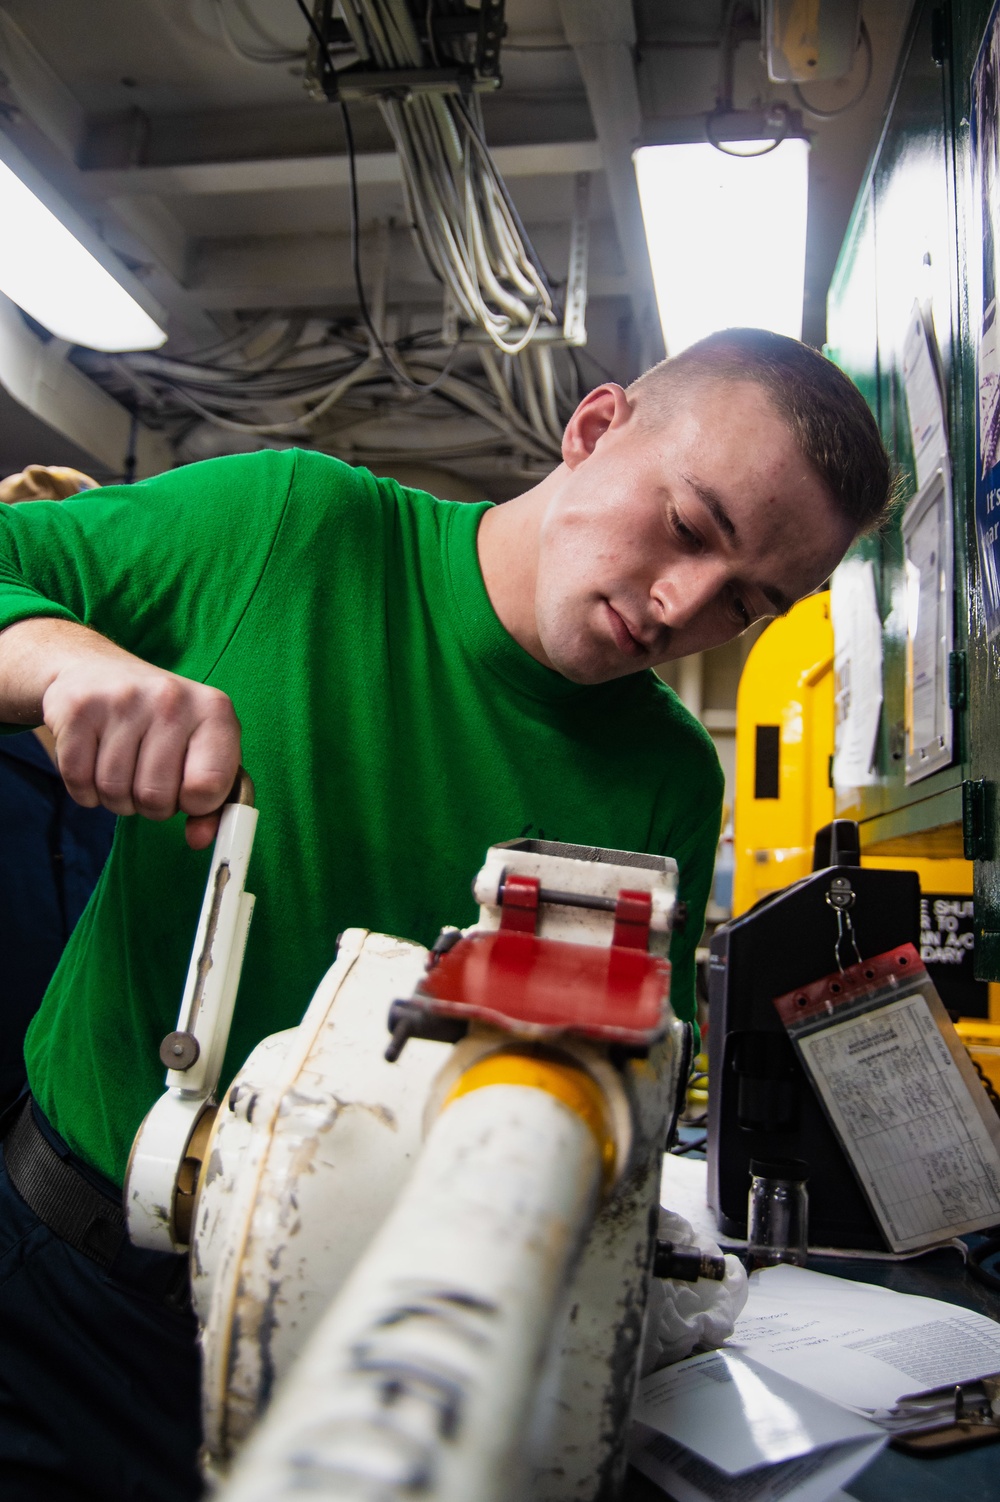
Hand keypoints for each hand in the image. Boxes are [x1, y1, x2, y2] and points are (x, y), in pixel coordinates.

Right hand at [0, 619, 240, 848]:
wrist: (98, 671)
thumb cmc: (162, 723)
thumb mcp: (200, 750)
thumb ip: (212, 801)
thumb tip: (200, 840)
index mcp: (214, 711)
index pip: (210, 786)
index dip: (195, 805)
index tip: (187, 793)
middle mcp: (171, 699)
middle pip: (156, 799)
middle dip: (151, 806)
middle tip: (149, 781)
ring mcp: (123, 700)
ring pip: (114, 793)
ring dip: (117, 799)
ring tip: (124, 769)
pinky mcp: (79, 709)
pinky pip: (78, 782)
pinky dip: (85, 790)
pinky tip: (95, 764)